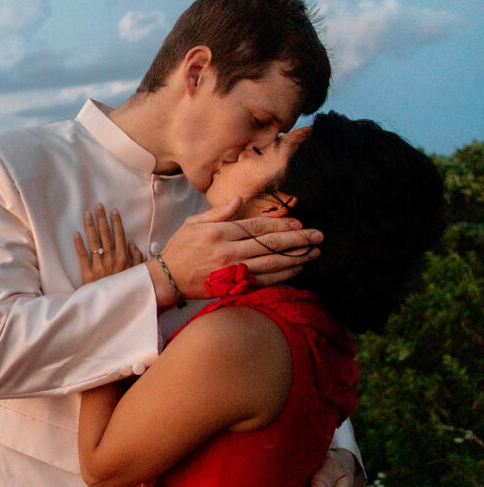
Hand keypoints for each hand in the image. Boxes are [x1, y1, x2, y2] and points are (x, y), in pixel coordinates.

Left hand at [74, 204, 143, 283]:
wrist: (114, 307)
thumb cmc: (127, 290)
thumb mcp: (137, 274)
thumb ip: (136, 258)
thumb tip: (131, 242)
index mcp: (123, 258)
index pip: (119, 236)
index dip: (116, 222)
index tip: (113, 211)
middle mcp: (111, 259)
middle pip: (106, 235)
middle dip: (102, 219)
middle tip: (97, 206)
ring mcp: (99, 266)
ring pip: (94, 242)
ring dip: (90, 227)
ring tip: (87, 214)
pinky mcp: (88, 274)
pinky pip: (83, 257)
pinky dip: (79, 245)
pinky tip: (76, 234)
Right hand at [157, 198, 322, 300]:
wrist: (168, 279)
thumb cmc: (180, 249)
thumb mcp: (193, 223)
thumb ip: (219, 212)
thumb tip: (239, 199)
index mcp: (219, 233)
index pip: (256, 227)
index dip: (280, 224)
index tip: (299, 222)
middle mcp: (228, 252)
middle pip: (269, 244)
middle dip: (297, 239)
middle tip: (318, 236)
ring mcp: (232, 271)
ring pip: (271, 264)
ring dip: (296, 258)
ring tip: (314, 252)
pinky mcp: (233, 286)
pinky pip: (264, 281)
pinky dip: (283, 276)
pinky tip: (297, 269)